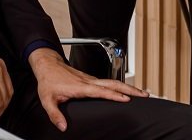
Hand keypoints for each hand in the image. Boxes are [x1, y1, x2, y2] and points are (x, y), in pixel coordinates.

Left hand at [28, 48, 148, 131]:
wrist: (48, 65)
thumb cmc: (48, 81)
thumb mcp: (47, 100)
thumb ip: (55, 115)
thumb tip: (63, 127)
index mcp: (81, 87)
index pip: (101, 91)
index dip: (114, 95)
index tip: (126, 99)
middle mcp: (89, 81)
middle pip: (114, 84)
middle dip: (130, 89)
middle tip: (144, 95)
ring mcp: (91, 79)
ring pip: (113, 82)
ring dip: (128, 87)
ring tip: (141, 93)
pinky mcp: (91, 80)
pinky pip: (109, 82)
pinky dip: (120, 86)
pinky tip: (124, 91)